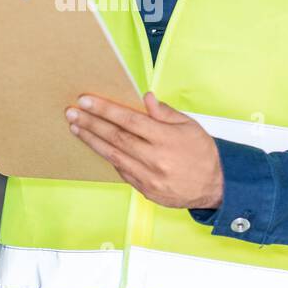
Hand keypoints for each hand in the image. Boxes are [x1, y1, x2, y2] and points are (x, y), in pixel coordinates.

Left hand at [66, 91, 223, 209]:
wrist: (214, 187)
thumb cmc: (202, 153)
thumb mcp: (189, 125)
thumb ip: (164, 112)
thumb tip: (145, 98)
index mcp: (166, 138)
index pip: (129, 120)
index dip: (105, 109)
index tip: (86, 101)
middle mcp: (155, 158)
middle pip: (115, 137)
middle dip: (91, 123)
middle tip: (72, 112)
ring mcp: (148, 177)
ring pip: (113, 155)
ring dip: (92, 141)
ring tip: (76, 128)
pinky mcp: (145, 190)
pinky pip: (121, 171)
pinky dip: (108, 157)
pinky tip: (96, 146)